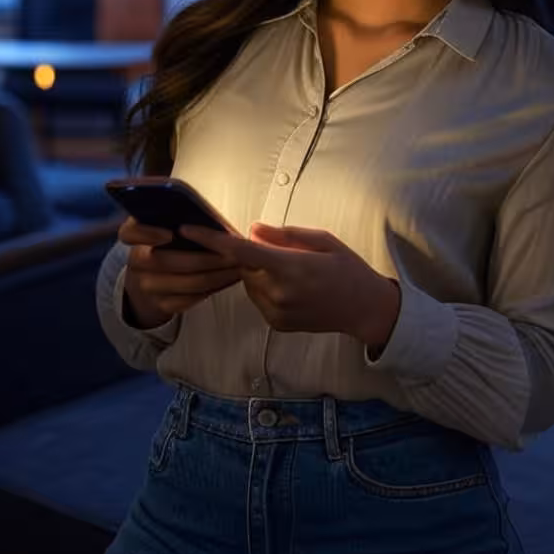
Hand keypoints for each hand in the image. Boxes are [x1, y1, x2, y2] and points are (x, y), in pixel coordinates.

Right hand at [118, 217, 241, 328]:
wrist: (150, 280)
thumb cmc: (168, 243)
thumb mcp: (167, 225)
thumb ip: (182, 216)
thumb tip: (213, 218)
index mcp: (135, 235)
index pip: (129, 233)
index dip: (147, 233)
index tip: (170, 234)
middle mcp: (136, 261)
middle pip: (164, 262)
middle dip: (204, 258)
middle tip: (232, 253)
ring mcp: (146, 286)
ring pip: (183, 283)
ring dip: (215, 275)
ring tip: (238, 266)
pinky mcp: (160, 304)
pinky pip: (188, 300)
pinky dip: (211, 289)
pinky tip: (228, 279)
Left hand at [179, 222, 400, 348]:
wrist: (365, 309)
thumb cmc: (347, 268)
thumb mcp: (322, 240)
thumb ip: (284, 236)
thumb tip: (251, 230)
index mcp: (290, 267)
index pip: (241, 251)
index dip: (211, 240)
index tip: (187, 230)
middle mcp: (279, 293)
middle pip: (243, 267)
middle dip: (247, 254)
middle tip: (270, 246)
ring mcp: (277, 312)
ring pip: (249, 284)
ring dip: (256, 271)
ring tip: (287, 267)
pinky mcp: (278, 324)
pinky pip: (259, 299)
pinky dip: (265, 288)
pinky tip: (291, 285)